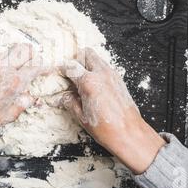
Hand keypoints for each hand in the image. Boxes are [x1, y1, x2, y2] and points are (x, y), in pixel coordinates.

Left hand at [0, 44, 48, 152]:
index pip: (36, 66)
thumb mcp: (10, 114)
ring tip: (19, 68)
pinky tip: (4, 74)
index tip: (47, 69)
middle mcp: (4, 69)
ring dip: (19, 56)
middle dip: (33, 54)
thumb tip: (32, 97)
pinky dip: (6, 62)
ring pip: (11, 51)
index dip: (44, 67)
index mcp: (14, 81)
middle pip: (25, 49)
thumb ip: (25, 102)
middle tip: (34, 63)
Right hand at [46, 48, 165, 173]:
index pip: (70, 66)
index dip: (61, 68)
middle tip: (71, 72)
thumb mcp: (82, 117)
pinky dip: (97, 71)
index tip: (58, 73)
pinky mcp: (119, 80)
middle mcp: (101, 74)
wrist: (129, 133)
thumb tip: (63, 97)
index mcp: (88, 82)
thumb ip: (70, 102)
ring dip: (87, 64)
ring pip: (97, 58)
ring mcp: (112, 75)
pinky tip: (94, 86)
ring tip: (82, 79)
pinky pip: (105, 68)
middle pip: (86, 53)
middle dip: (76, 59)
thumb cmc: (107, 128)